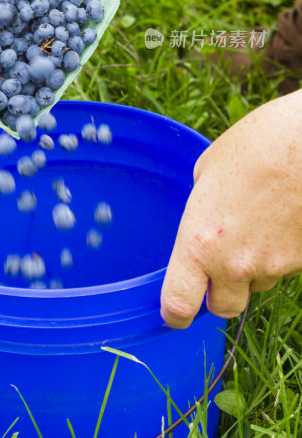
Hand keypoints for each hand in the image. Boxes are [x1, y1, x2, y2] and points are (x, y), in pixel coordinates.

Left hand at [161, 89, 301, 327]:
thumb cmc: (256, 146)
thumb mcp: (207, 171)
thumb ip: (201, 208)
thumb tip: (204, 218)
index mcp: (199, 242)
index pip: (179, 304)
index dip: (175, 313)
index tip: (174, 312)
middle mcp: (233, 264)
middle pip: (223, 306)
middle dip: (219, 290)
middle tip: (221, 260)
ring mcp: (273, 266)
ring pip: (257, 283)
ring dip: (252, 266)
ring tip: (258, 221)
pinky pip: (285, 268)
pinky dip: (281, 252)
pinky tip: (282, 218)